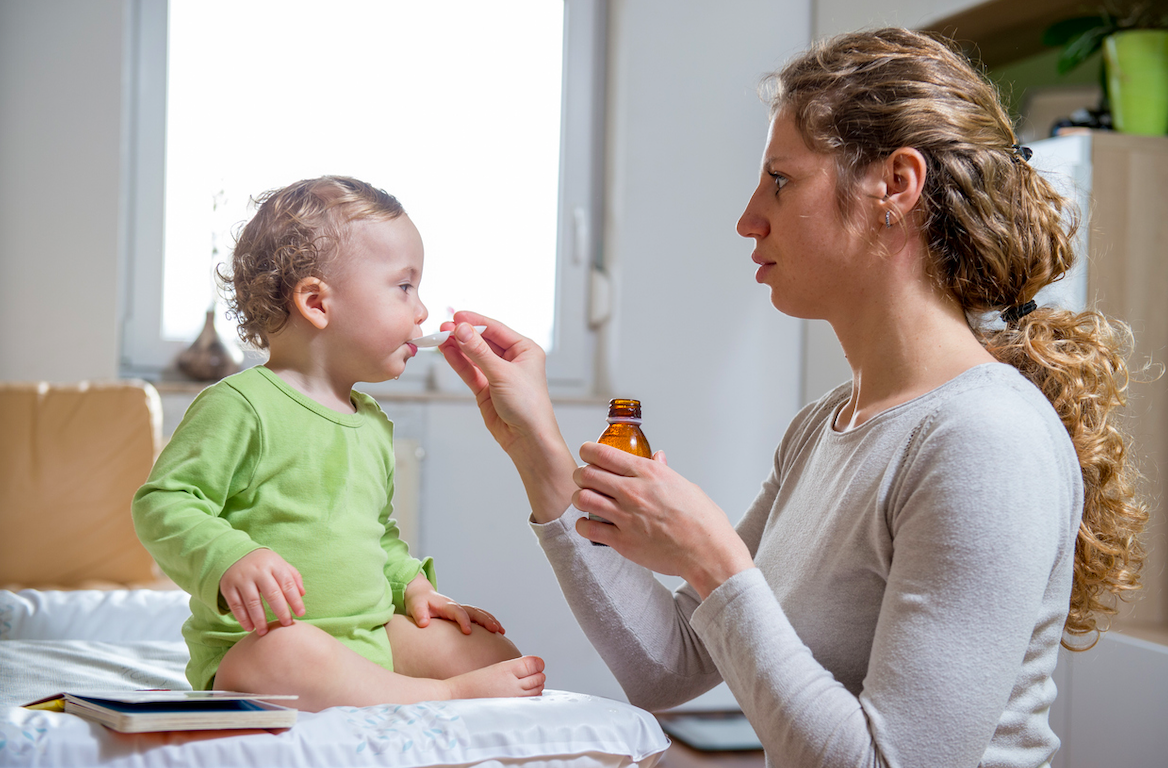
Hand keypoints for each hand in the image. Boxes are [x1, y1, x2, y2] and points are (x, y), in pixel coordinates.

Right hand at [219, 549, 305, 634]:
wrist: (235, 554)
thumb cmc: (264, 564)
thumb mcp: (280, 564)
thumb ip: (293, 577)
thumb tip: (302, 595)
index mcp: (274, 564)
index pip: (287, 584)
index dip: (295, 600)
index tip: (301, 614)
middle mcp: (258, 571)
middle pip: (272, 594)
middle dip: (281, 611)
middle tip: (286, 624)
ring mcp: (242, 579)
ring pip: (253, 602)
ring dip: (260, 619)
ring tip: (265, 632)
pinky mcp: (228, 587)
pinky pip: (236, 605)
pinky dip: (243, 619)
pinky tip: (250, 628)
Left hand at [403, 573, 504, 634]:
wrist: (421, 595)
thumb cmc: (418, 602)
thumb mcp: (415, 606)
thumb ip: (419, 614)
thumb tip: (424, 623)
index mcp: (446, 605)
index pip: (458, 611)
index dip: (464, 620)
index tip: (468, 632)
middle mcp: (456, 606)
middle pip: (474, 611)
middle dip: (486, 620)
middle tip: (495, 629)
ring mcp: (461, 610)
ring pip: (479, 613)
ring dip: (491, 620)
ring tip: (501, 631)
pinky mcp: (463, 614)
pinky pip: (478, 617)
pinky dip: (488, 622)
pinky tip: (497, 631)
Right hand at [436, 312, 556, 454]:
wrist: (528, 439)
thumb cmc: (529, 406)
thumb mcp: (503, 374)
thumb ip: (479, 352)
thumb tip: (462, 331)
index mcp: (525, 350)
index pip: (496, 329)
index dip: (476, 322)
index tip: (457, 317)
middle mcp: (512, 360)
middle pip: (483, 341)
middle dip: (464, 334)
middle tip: (445, 328)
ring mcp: (497, 374)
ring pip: (474, 356)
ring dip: (458, 347)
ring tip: (441, 338)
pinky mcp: (486, 389)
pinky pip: (469, 371)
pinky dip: (458, 362)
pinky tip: (447, 352)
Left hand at [572, 442, 753, 598]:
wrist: (708, 552)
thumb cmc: (702, 521)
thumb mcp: (685, 486)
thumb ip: (664, 471)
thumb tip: (657, 458)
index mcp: (649, 473)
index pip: (603, 453)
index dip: (588, 451)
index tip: (587, 454)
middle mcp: (633, 491)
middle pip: (587, 474)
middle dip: (581, 475)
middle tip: (584, 480)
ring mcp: (625, 516)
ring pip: (583, 499)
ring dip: (580, 499)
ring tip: (586, 502)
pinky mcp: (622, 541)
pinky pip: (588, 529)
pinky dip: (583, 525)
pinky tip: (589, 525)